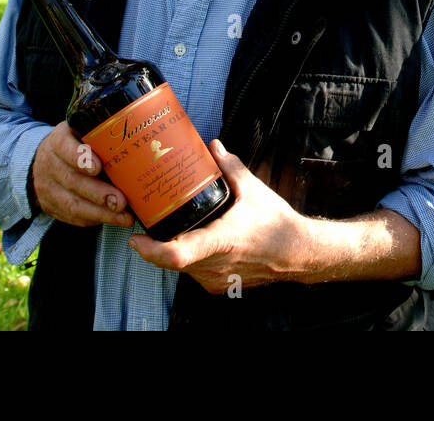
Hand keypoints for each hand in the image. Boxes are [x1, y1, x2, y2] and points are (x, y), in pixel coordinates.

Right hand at [30, 121, 134, 227]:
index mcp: (59, 141)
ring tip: (123, 217)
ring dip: (100, 213)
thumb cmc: (76, 144)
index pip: (64, 146)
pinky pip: (72, 217)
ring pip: (72, 204)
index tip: (97, 167)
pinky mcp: (51, 206)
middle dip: (98, 193)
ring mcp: (48, 188)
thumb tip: (144, 141)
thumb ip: (104, 136)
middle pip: (72, 181)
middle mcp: (50, 164)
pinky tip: (114, 220)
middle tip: (121, 202)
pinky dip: (95, 219)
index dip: (80, 158)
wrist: (45, 161)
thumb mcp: (83, 133)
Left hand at [129, 140, 310, 292]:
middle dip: (156, 244)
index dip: (150, 249)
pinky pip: (193, 274)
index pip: (176, 254)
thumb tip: (213, 146)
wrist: (297, 253)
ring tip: (172, 231)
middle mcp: (216, 265)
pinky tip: (196, 243)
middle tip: (148, 225)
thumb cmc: (277, 224)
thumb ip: (230, 167)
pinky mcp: (219, 286)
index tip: (136, 237)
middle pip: (171, 261)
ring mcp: (216, 279)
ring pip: (181, 269)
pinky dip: (190, 260)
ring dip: (173, 251)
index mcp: (221, 241)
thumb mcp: (253, 190)